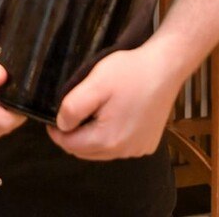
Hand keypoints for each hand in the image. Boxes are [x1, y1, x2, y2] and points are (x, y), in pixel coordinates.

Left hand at [47, 42, 183, 160]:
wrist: (165, 67)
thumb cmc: (130, 72)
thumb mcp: (94, 84)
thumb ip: (73, 107)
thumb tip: (62, 125)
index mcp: (108, 139)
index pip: (70, 146)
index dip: (57, 132)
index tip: (53, 118)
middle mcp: (125, 151)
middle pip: (86, 152)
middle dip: (74, 136)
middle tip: (72, 113)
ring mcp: (138, 149)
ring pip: (103, 151)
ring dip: (93, 137)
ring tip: (94, 112)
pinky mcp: (148, 143)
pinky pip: (121, 146)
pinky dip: (112, 136)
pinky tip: (115, 116)